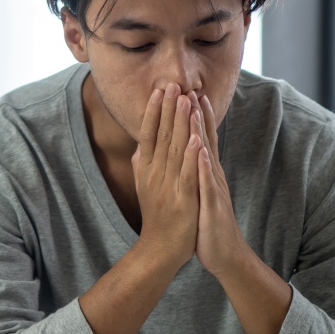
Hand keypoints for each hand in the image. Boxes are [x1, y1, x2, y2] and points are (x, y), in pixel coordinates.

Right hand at [131, 83, 201, 271]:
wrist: (160, 249)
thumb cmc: (156, 217)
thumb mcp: (144, 188)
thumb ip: (141, 167)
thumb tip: (138, 148)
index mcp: (146, 170)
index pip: (148, 134)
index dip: (153, 111)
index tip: (159, 90)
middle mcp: (154, 174)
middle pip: (161, 136)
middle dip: (167, 109)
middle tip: (172, 84)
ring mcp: (168, 186)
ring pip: (175, 149)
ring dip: (179, 123)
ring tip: (185, 100)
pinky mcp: (182, 199)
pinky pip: (188, 173)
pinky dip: (192, 155)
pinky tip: (196, 138)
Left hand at [193, 93, 248, 277]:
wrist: (224, 255)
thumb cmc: (207, 224)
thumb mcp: (198, 194)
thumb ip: (195, 174)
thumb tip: (188, 156)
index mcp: (206, 173)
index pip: (201, 140)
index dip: (195, 118)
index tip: (188, 93)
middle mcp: (212, 176)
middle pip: (205, 141)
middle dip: (199, 115)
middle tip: (191, 88)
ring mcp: (214, 189)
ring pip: (207, 156)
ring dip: (202, 132)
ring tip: (196, 108)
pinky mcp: (213, 205)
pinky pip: (208, 183)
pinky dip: (204, 167)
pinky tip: (201, 152)